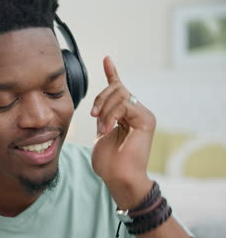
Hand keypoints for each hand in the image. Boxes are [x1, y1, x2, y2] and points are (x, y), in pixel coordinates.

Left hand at [90, 57, 154, 208]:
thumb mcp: (102, 134)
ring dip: (104, 110)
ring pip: (120, 95)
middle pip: (117, 89)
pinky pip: (124, 104)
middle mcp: (138, 112)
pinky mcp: (145, 119)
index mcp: (127, 115)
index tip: (106, 59)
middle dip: (100, 99)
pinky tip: (107, 128)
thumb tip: (97, 109)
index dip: (112, 73)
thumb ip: (103, 118)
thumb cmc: (109, 162)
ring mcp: (143, 115)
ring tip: (101, 128)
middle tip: (92, 117)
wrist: (119, 178)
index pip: (119, 89)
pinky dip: (111, 115)